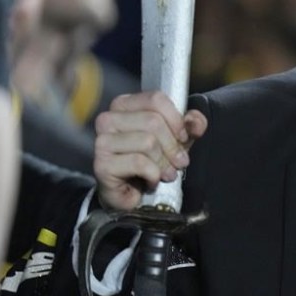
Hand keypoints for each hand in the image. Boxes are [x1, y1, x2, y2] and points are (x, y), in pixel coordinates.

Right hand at [93, 91, 207, 210]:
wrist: (133, 195)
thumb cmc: (153, 161)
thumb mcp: (177, 139)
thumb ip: (190, 126)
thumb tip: (194, 120)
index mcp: (125, 105)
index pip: (155, 99)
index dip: (175, 120)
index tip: (183, 137)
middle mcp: (109, 119)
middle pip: (153, 121)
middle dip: (172, 146)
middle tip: (178, 162)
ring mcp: (102, 141)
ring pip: (147, 142)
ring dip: (163, 163)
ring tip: (166, 173)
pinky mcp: (102, 164)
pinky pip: (139, 163)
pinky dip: (152, 174)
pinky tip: (151, 180)